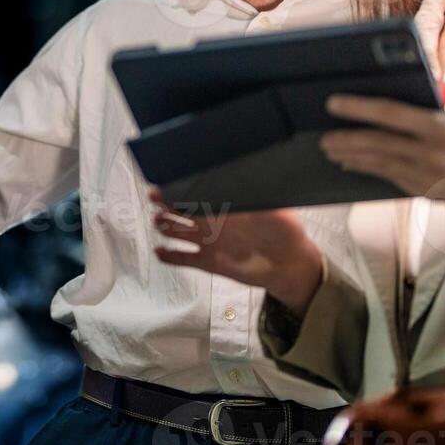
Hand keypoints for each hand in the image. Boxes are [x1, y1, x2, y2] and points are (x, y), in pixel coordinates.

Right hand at [147, 186, 322, 317]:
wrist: (289, 264)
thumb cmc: (285, 233)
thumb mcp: (276, 211)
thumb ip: (261, 199)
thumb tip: (252, 182)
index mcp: (225, 206)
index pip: (198, 192)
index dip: (183, 186)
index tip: (171, 180)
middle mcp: (212, 221)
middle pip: (180, 208)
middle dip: (166, 201)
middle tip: (156, 195)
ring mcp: (207, 241)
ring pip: (176, 231)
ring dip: (164, 225)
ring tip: (158, 222)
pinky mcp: (208, 262)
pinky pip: (183, 258)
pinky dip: (169, 256)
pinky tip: (159, 251)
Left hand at [319, 86, 444, 221]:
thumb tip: (417, 77)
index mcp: (441, 128)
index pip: (391, 114)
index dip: (359, 107)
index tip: (333, 102)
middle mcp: (430, 154)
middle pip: (376, 143)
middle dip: (344, 137)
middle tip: (322, 133)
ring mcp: (424, 175)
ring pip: (376, 164)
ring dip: (348, 155)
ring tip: (328, 147)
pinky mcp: (421, 190)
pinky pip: (385, 177)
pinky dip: (364, 168)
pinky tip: (348, 162)